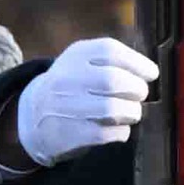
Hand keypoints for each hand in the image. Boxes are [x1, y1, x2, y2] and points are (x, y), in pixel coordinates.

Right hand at [13, 35, 159, 167]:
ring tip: (131, 112)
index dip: (137, 63)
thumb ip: (112, 61)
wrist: (32, 116)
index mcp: (75, 55)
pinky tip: (118, 128)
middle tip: (139, 95)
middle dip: (137, 89)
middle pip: (113, 80)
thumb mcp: (82, 62)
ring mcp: (66, 106)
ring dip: (131, 112)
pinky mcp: (69, 133)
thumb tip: (149, 72)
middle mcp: (67, 78)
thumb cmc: (70, 87)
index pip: (110, 51)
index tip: (151, 73)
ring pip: (112, 109)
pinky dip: (121, 132)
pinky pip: (107, 133)